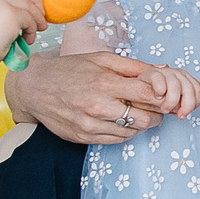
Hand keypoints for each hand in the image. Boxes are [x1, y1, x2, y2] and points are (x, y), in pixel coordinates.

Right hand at [2, 50, 173, 144]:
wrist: (33, 87)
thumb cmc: (70, 69)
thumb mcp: (101, 59)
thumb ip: (133, 66)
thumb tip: (163, 69)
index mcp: (104, 83)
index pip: (147, 95)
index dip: (162, 97)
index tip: (165, 95)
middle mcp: (97, 106)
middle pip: (143, 119)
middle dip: (155, 114)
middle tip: (155, 108)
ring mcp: (89, 125)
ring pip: (131, 132)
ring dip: (140, 124)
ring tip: (137, 112)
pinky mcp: (82, 137)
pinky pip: (115, 140)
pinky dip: (124, 131)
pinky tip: (121, 120)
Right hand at [141, 65, 199, 117]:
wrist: (136, 91)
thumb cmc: (155, 99)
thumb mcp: (172, 103)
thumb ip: (180, 104)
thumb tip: (183, 111)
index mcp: (185, 79)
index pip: (197, 89)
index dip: (193, 103)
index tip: (184, 114)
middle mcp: (178, 73)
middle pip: (190, 88)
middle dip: (186, 105)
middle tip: (178, 115)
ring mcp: (165, 72)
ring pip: (176, 86)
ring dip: (172, 101)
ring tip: (164, 110)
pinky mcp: (152, 73)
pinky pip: (160, 81)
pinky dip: (160, 90)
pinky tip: (157, 96)